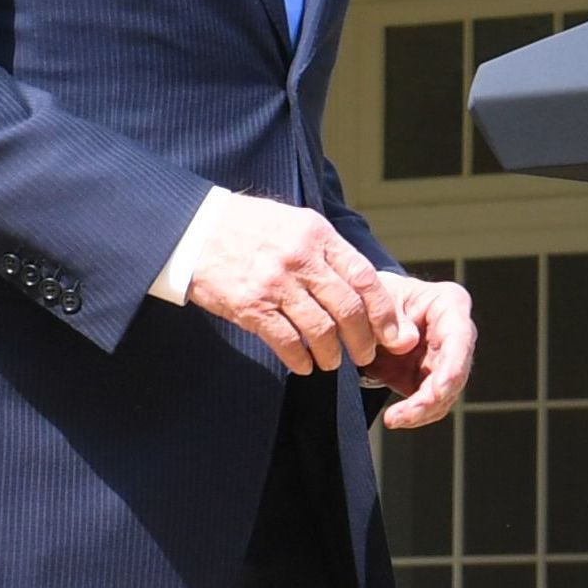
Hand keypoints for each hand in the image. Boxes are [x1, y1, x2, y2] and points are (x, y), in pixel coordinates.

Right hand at [176, 194, 389, 373]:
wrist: (193, 229)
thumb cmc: (247, 227)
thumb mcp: (293, 222)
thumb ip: (326, 250)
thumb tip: (361, 287)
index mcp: (316, 234)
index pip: (364, 277)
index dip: (384, 311)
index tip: (394, 334)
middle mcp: (300, 257)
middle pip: (347, 307)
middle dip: (363, 339)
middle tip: (366, 355)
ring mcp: (275, 282)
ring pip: (320, 329)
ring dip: (332, 354)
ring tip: (331, 362)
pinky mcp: (250, 305)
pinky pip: (286, 341)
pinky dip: (300, 359)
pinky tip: (303, 365)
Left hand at [361, 271, 479, 428]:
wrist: (366, 309)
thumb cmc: (378, 294)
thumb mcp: (378, 295)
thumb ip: (392, 316)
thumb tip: (408, 342)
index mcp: (450, 305)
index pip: (459, 338)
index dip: (452, 368)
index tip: (437, 391)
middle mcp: (456, 335)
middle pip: (455, 373)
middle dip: (432, 398)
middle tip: (407, 414)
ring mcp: (445, 360)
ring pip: (445, 394)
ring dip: (421, 411)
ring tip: (395, 418)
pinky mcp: (429, 380)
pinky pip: (428, 404)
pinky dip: (413, 414)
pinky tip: (395, 418)